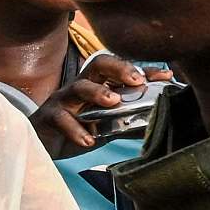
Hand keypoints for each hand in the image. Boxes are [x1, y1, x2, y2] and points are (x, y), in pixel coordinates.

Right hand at [30, 53, 158, 155]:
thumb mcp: (109, 125)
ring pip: (79, 87)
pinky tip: (89, 139)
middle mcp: (82, 86)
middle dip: (119, 68)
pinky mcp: (49, 116)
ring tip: (113, 102)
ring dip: (97, 92)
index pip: (122, 70)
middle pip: (99, 65)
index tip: (166, 75)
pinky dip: (75, 129)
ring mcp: (64, 99)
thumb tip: (159, 123)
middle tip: (136, 81)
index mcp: (99, 84)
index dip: (144, 70)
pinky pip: (61, 118)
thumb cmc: (78, 128)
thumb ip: (130, 121)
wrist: (44, 144)